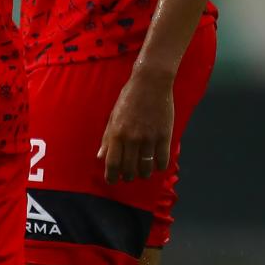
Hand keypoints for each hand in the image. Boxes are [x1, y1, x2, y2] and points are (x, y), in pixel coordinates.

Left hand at [98, 67, 175, 182]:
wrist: (151, 83)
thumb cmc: (129, 99)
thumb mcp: (113, 117)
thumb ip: (107, 138)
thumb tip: (100, 156)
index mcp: (117, 133)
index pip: (112, 162)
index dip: (111, 175)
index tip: (112, 180)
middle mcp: (132, 138)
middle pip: (129, 168)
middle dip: (127, 176)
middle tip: (128, 177)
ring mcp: (149, 138)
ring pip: (146, 166)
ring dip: (143, 174)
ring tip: (142, 174)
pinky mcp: (165, 135)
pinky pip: (163, 159)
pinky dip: (160, 166)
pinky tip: (157, 166)